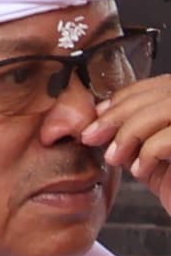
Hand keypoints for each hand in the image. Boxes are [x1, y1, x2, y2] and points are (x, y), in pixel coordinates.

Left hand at [83, 75, 170, 195]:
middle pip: (163, 92)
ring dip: (130, 132)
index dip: (126, 96)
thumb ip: (130, 130)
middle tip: (91, 136)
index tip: (96, 115)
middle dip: (119, 113)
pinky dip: (148, 153)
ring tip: (114, 158)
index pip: (161, 84)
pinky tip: (140, 171)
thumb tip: (99, 114)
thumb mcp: (145, 151)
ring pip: (167, 109)